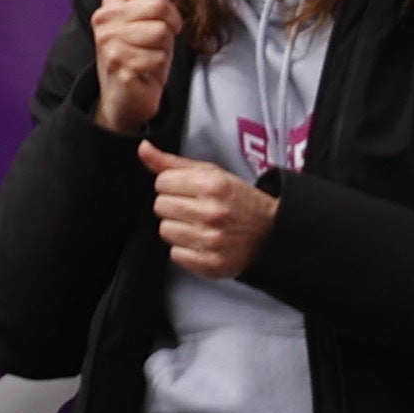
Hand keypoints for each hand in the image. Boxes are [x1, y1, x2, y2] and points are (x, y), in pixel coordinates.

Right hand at [87, 0, 198, 135]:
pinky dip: (159, 65)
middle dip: (173, 23)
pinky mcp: (119, 63)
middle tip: (166, 37)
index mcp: (113, 2)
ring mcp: (110, 41)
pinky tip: (147, 70)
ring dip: (165, 47)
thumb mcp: (147, 24)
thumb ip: (157, 1)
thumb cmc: (139, 58)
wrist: (123, 99)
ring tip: (152, 55)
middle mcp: (106, 18)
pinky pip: (158, 56)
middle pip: (159, 4)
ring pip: (161, 31)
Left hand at [140, 143, 278, 280]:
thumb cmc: (238, 200)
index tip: (185, 190)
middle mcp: (212, 212)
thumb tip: (143, 149)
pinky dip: (184, 249)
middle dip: (172, 206)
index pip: (161, 182)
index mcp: (213, 185)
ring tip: (197, 225)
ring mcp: (212, 240)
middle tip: (192, 208)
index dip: (171, 185)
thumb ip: (173, 162)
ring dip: (177, 228)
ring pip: (165, 231)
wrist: (270, 233)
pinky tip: (200, 241)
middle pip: (160, 206)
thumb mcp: (211, 173)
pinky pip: (175, 254)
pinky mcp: (212, 264)